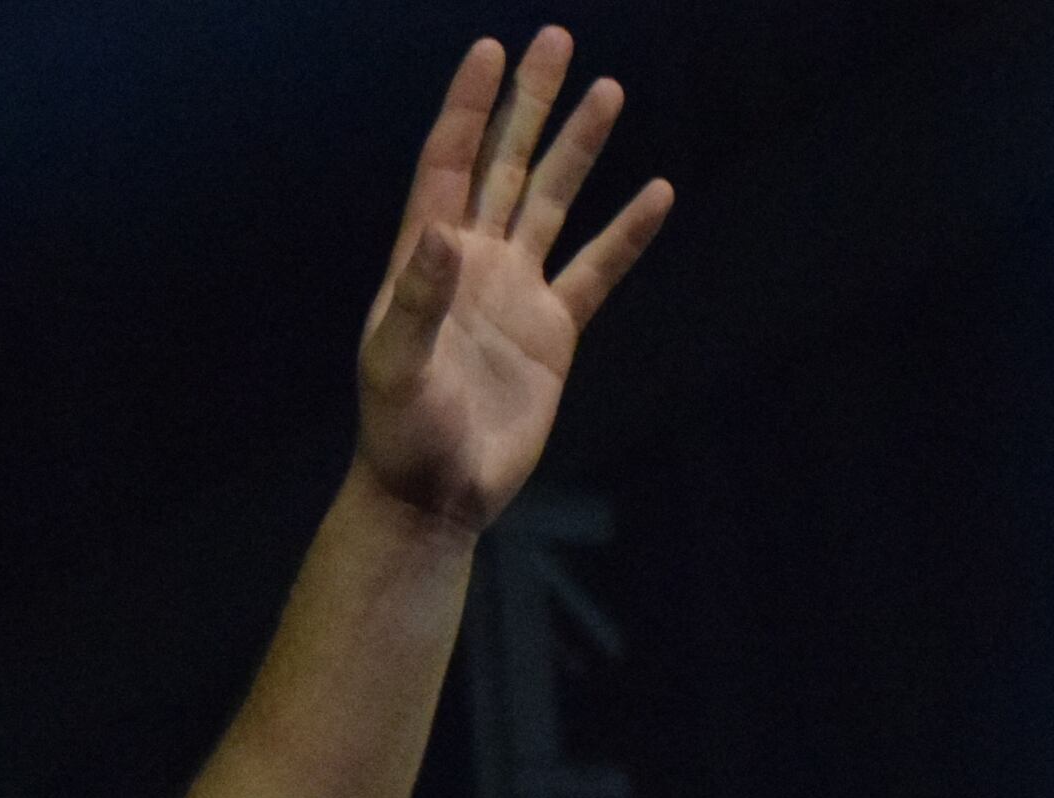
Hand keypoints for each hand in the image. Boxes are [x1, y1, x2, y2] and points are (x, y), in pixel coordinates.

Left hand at [355, 29, 674, 534]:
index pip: (451, 164)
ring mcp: (515, 293)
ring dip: (578, 149)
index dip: (469, 107)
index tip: (489, 50)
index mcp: (426, 259)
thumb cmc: (401, 437)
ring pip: (552, 202)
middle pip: (505, 163)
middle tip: (555, 39)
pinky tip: (656, 193)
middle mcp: (473, 263)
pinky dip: (625, 234)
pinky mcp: (552, 333)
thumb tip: (441, 231)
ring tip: (609, 90)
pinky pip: (596, 271)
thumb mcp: (397, 368)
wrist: (435, 496)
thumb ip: (418, 299)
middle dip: (529, 102)